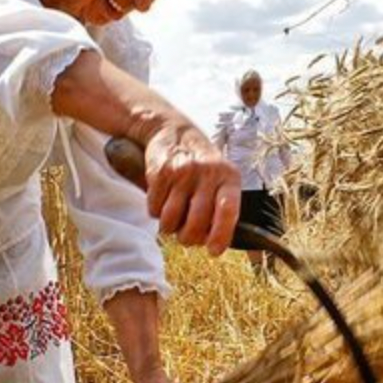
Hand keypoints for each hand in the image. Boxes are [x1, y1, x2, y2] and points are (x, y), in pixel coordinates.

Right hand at [143, 123, 240, 255]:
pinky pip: (154, 209)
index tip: (213, 251)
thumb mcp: (221, 180)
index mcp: (228, 178)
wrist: (173, 131)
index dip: (221, 235)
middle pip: (196, 223)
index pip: (228, 211)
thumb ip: (222, 209)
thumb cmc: (202, 167)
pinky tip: (162, 202)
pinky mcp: (160, 173)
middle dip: (188, 238)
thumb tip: (216, 245)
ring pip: (171, 220)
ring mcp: (183, 173)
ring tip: (173, 219)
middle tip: (186, 236)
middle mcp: (207, 174)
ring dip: (169, 228)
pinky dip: (155, 213)